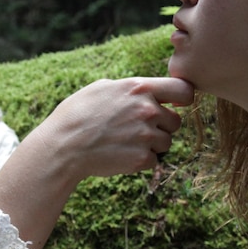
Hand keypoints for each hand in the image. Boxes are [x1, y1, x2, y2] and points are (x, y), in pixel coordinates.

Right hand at [31, 77, 194, 180]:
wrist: (63, 146)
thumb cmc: (78, 114)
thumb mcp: (102, 87)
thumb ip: (132, 88)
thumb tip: (150, 90)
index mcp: (139, 88)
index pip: (184, 89)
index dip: (183, 98)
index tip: (175, 104)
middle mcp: (147, 110)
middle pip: (176, 121)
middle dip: (162, 126)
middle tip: (137, 129)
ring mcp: (146, 136)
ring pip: (166, 143)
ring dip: (151, 145)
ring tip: (124, 142)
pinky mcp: (142, 159)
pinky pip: (153, 161)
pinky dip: (140, 160)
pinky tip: (120, 154)